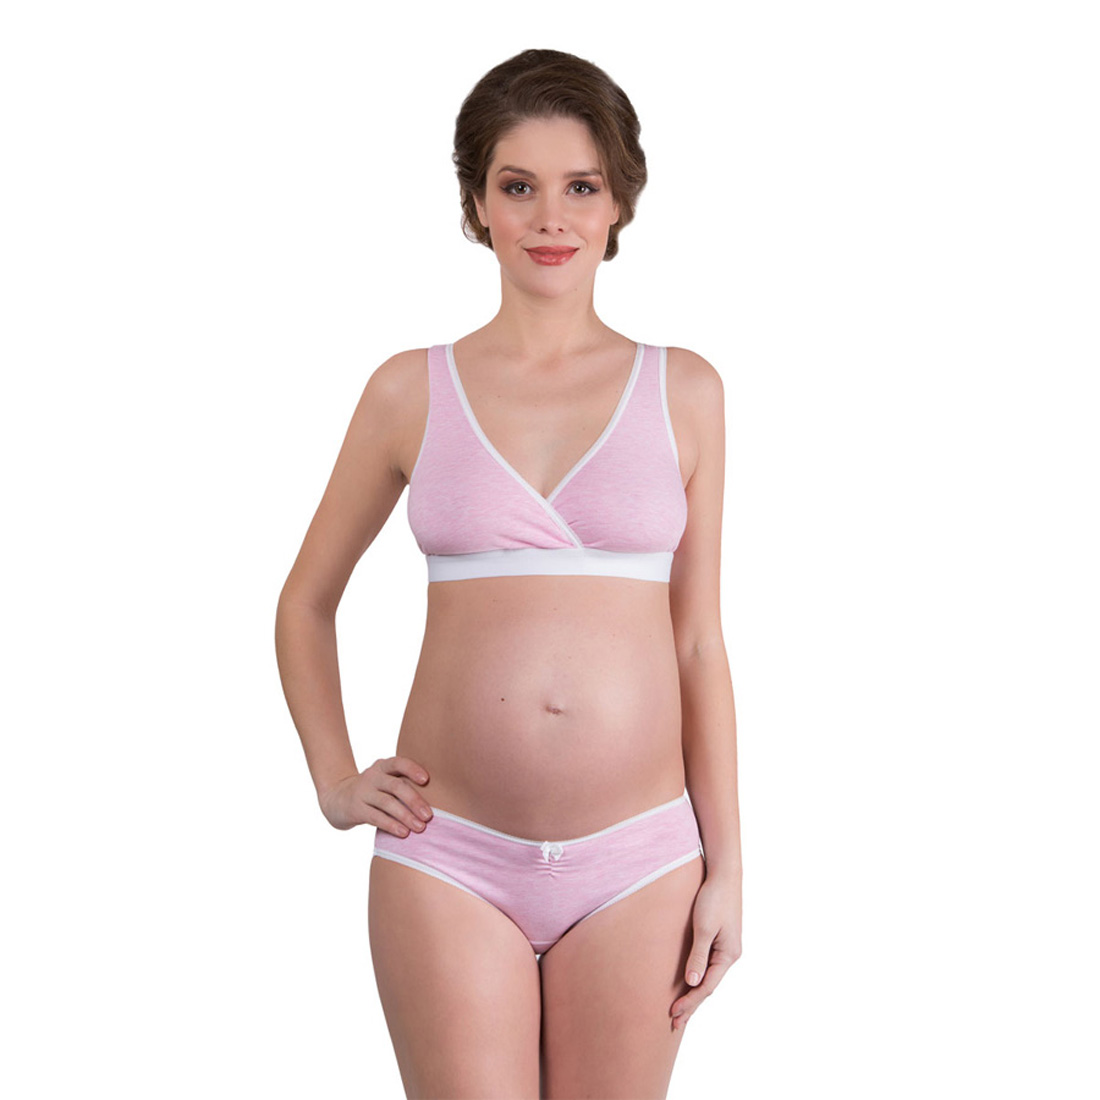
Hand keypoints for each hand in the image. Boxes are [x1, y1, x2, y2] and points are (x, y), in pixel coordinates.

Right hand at [318, 756, 433, 834]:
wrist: (336, 798)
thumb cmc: (373, 790)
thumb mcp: (385, 781)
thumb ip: (404, 783)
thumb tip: (439, 797)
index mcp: (383, 766)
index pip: (398, 763)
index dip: (412, 769)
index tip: (426, 779)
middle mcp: (372, 776)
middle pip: (396, 786)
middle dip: (414, 801)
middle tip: (429, 816)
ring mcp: (362, 792)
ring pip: (387, 803)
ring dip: (406, 816)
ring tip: (420, 828)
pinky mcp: (355, 809)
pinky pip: (376, 817)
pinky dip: (391, 825)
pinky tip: (403, 833)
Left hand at [670, 870, 741, 1030]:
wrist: (723, 874)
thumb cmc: (713, 898)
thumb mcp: (704, 927)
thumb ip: (699, 956)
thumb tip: (692, 983)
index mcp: (729, 955)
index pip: (707, 986)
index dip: (690, 1001)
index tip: (673, 1014)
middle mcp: (729, 955)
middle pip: (708, 986)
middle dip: (692, 1004)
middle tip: (674, 1023)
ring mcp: (725, 948)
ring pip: (707, 977)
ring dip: (694, 994)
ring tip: (680, 1011)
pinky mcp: (718, 939)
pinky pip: (706, 965)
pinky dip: (696, 978)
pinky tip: (688, 984)